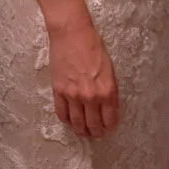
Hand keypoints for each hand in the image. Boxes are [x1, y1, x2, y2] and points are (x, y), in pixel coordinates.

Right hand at [47, 14, 118, 138]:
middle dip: (95, 132)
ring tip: (82, 132)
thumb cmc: (93, 46)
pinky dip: (66, 120)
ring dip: (80, 131)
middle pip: (93, 124)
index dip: (109, 127)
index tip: (108, 129)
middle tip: (95, 134)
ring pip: (77, 123)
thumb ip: (109, 89)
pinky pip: (62, 113)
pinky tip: (69, 121)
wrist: (72, 34)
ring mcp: (73, 95)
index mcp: (107, 91)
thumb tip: (107, 105)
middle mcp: (91, 97)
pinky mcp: (58, 91)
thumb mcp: (110, 69)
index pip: (110, 119)